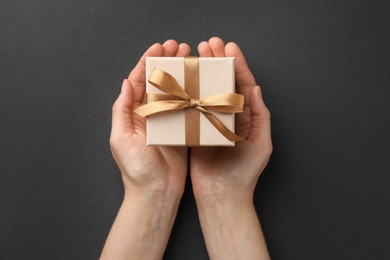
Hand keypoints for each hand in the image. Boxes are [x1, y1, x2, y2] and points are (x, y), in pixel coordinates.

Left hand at [101, 40, 190, 259]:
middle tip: (180, 46)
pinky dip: (191, 93)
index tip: (160, 46)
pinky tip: (198, 82)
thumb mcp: (120, 138)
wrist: (156, 193)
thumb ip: (122, 110)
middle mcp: (149, 114)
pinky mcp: (180, 130)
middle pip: (158, 82)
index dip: (148, 62)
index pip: (139, 81)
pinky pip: (186, 107)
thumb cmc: (136, 170)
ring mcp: (166, 121)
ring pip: (174, 91)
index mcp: (133, 114)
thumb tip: (126, 82)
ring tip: (191, 58)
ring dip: (181, 73)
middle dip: (167, 62)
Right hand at [190, 37, 271, 259]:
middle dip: (217, 61)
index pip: (242, 84)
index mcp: (246, 116)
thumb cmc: (244, 173)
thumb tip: (256, 88)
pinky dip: (188, 91)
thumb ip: (260, 116)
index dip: (237, 64)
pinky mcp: (195, 129)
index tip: (228, 47)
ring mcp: (210, 121)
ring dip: (202, 71)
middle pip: (223, 82)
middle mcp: (228, 115)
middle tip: (208, 43)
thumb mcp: (261, 144)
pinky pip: (192, 106)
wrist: (222, 195)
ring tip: (195, 54)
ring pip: (206, 90)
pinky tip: (184, 78)